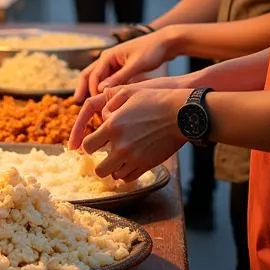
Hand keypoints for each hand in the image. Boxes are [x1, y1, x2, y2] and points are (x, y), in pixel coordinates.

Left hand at [73, 85, 187, 180]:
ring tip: (118, 159)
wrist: (181, 114)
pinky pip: (130, 178)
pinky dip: (126, 173)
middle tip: (104, 156)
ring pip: (114, 175)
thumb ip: (110, 101)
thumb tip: (101, 112)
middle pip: (99, 169)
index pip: (88, 146)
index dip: (87, 146)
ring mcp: (134, 158)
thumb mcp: (130, 92)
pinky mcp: (147, 165)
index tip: (93, 144)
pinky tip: (129, 163)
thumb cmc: (156, 100)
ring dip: (114, 168)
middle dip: (99, 163)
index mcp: (112, 127)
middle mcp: (121, 146)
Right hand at [75, 30, 172, 102]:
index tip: (95, 107)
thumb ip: (119, 77)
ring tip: (89, 106)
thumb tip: (100, 90)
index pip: (93, 76)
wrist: (166, 42)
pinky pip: (107, 80)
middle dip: (82, 88)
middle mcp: (107, 59)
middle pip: (88, 74)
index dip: (91, 92)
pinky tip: (105, 101)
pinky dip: (104, 90)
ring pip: (97, 78)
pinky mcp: (121, 68)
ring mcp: (114, 63)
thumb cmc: (152, 51)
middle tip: (76, 104)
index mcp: (108, 56)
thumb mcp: (136, 65)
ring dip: (92, 90)